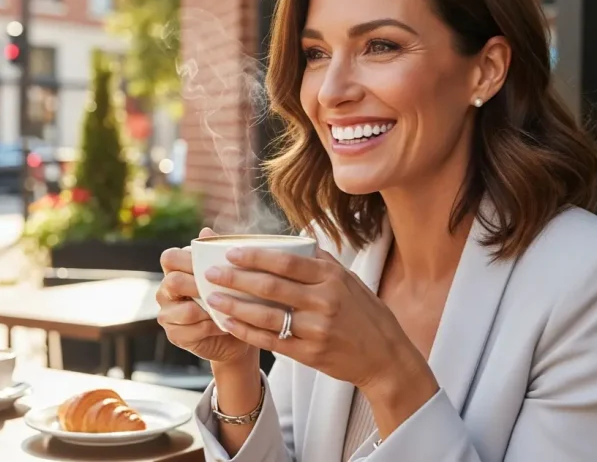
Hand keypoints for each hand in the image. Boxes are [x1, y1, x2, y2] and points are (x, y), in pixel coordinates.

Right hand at [156, 228, 253, 365]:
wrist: (236, 331)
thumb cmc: (231, 296)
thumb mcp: (227, 272)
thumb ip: (214, 252)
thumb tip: (206, 230)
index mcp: (175, 270)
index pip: (169, 257)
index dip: (187, 259)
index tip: (210, 266)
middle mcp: (166, 291)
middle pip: (173, 281)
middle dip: (200, 285)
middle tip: (222, 289)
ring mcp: (167, 314)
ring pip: (185, 310)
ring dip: (211, 310)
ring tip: (229, 310)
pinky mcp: (174, 335)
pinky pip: (192, 331)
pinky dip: (213, 327)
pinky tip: (226, 325)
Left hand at [204, 245, 432, 392]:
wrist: (385, 357)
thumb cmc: (365, 314)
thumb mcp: (350, 280)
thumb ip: (322, 262)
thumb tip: (296, 238)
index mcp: (332, 277)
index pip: (287, 262)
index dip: (255, 256)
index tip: (230, 253)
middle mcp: (325, 301)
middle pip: (271, 287)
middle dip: (236, 279)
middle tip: (211, 274)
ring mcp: (317, 329)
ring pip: (267, 315)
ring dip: (235, 307)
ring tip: (212, 299)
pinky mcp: (311, 354)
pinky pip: (272, 341)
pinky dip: (247, 331)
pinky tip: (229, 323)